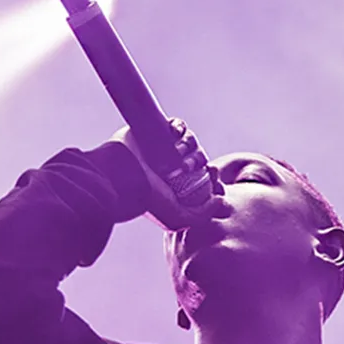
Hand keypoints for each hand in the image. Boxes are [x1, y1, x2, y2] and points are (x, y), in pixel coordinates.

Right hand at [109, 118, 223, 229]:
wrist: (121, 177)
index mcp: (179, 185)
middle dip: (200, 160)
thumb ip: (203, 214)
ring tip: (177, 154)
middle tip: (189, 167)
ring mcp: (163, 148)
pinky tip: (175, 134)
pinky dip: (180, 127)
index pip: (205, 177)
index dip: (213, 175)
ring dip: (190, 145)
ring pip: (191, 140)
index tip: (212, 173)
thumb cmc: (148, 200)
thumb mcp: (178, 218)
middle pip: (200, 157)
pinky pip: (177, 125)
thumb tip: (223, 201)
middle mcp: (172, 167)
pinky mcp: (155, 132)